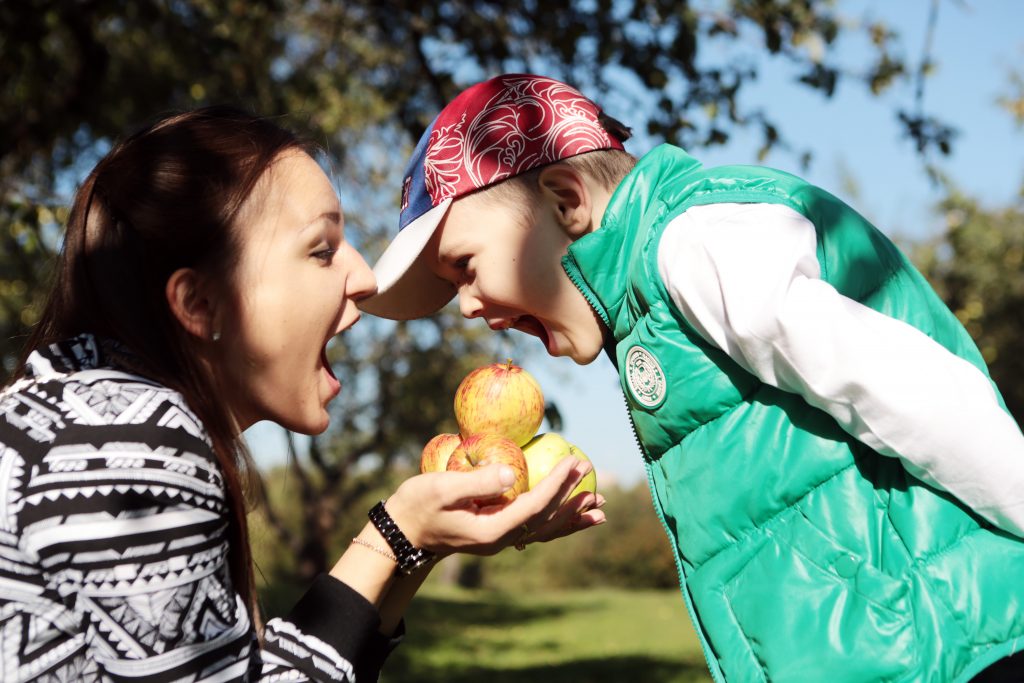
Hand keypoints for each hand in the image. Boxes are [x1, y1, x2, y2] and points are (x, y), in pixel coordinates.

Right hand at [385, 455, 605, 555]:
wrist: (402, 532)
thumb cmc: (418, 505)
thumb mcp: (441, 489)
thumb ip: (476, 483)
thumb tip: (511, 474)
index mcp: (490, 531)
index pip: (533, 507)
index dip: (555, 485)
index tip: (571, 463)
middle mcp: (501, 539)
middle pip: (546, 521)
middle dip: (571, 498)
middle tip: (591, 474)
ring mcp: (500, 539)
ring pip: (545, 529)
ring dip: (572, 516)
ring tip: (598, 506)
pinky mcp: (498, 532)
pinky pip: (535, 527)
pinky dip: (557, 520)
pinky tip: (571, 513)